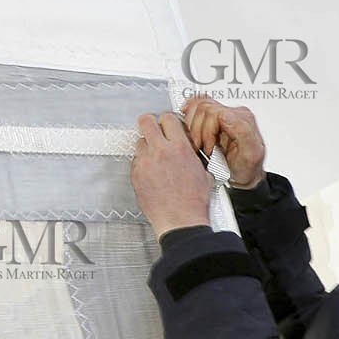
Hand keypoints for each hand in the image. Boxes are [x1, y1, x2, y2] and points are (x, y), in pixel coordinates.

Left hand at [131, 112, 212, 238]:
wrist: (181, 221)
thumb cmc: (193, 203)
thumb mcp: (202, 173)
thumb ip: (192, 156)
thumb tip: (188, 151)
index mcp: (180, 148)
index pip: (168, 118)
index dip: (167, 120)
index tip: (167, 124)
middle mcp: (160, 152)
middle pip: (146, 121)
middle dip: (149, 123)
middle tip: (152, 128)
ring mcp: (145, 163)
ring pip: (139, 142)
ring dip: (146, 146)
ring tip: (154, 158)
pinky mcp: (136, 175)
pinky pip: (136, 161)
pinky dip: (142, 164)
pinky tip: (151, 174)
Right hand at [183, 96, 265, 187]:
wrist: (245, 174)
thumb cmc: (248, 168)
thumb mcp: (250, 155)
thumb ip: (242, 132)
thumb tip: (225, 115)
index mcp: (242, 118)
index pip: (213, 111)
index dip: (206, 131)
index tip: (208, 148)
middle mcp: (232, 112)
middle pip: (203, 107)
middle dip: (198, 131)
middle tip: (202, 148)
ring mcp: (221, 113)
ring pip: (196, 106)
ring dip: (193, 128)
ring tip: (199, 144)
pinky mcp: (211, 117)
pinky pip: (194, 108)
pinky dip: (190, 121)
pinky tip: (193, 134)